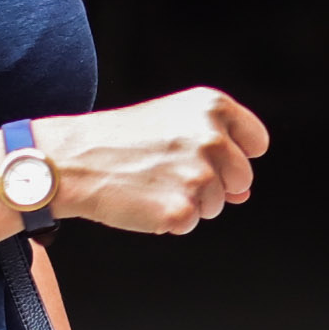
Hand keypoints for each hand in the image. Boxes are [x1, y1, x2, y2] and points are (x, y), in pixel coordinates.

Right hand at [43, 88, 270, 234]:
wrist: (72, 161)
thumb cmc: (119, 141)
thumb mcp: (173, 124)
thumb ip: (218, 149)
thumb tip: (244, 192)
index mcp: (212, 107)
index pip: (256, 141)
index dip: (237, 155)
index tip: (212, 157)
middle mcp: (212, 137)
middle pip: (242, 178)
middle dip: (213, 183)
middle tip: (168, 171)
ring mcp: (200, 175)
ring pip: (217, 204)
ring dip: (190, 201)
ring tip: (152, 182)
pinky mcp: (184, 209)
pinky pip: (191, 223)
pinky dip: (170, 219)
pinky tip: (145, 199)